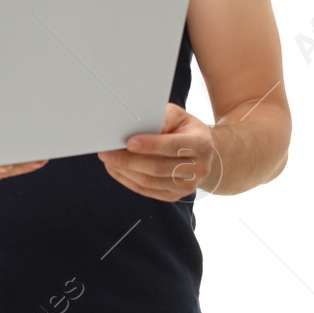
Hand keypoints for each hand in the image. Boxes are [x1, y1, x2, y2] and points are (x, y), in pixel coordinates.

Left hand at [98, 104, 222, 201]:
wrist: (206, 155)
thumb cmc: (186, 130)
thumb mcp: (180, 117)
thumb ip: (163, 118)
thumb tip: (140, 124)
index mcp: (201, 145)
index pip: (172, 146)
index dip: (150, 145)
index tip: (129, 142)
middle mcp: (197, 169)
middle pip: (158, 167)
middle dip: (129, 160)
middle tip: (107, 152)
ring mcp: (187, 186)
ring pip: (150, 182)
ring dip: (124, 171)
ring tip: (108, 160)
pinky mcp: (174, 195)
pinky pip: (147, 190)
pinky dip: (127, 180)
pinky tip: (116, 169)